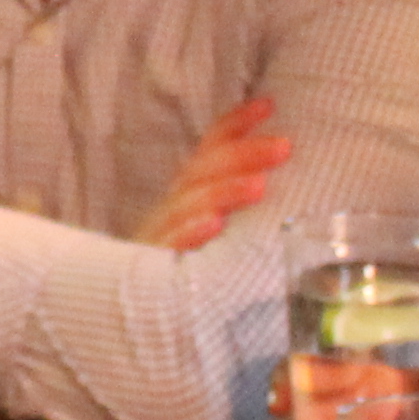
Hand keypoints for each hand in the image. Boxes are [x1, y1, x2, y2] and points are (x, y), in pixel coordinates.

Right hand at [134, 95, 289, 254]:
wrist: (132, 315)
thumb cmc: (187, 268)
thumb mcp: (211, 228)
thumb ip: (236, 200)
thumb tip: (287, 177)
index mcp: (188, 193)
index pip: (209, 149)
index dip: (235, 125)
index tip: (268, 104)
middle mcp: (173, 207)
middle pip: (204, 171)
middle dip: (243, 155)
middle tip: (284, 147)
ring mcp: (161, 235)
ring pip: (189, 205)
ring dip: (224, 192)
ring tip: (259, 186)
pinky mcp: (154, 268)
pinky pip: (170, 248)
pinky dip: (191, 234)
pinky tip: (213, 226)